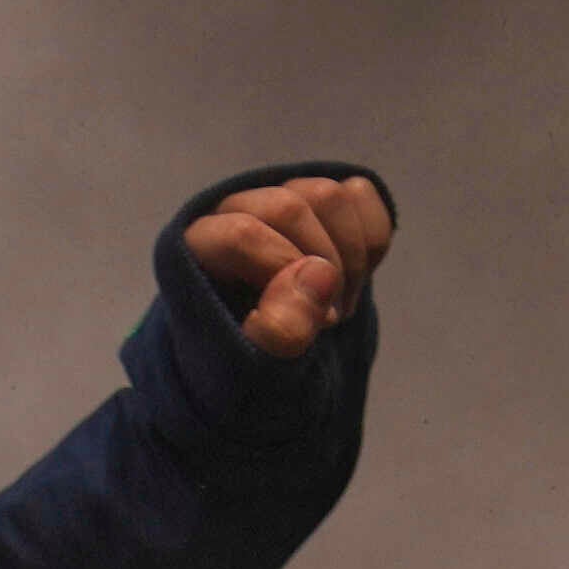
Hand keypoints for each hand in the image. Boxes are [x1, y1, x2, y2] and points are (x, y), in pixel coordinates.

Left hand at [177, 168, 394, 360]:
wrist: (270, 368)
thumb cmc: (246, 368)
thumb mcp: (255, 373)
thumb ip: (277, 332)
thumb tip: (320, 274)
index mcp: (198, 246)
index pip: (241, 234)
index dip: (285, 273)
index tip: (305, 319)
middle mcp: (234, 210)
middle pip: (291, 206)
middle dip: (325, 268)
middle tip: (330, 321)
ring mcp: (281, 198)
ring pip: (330, 196)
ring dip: (351, 259)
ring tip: (339, 307)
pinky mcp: (321, 202)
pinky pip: (360, 195)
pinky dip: (371, 241)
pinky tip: (354, 280)